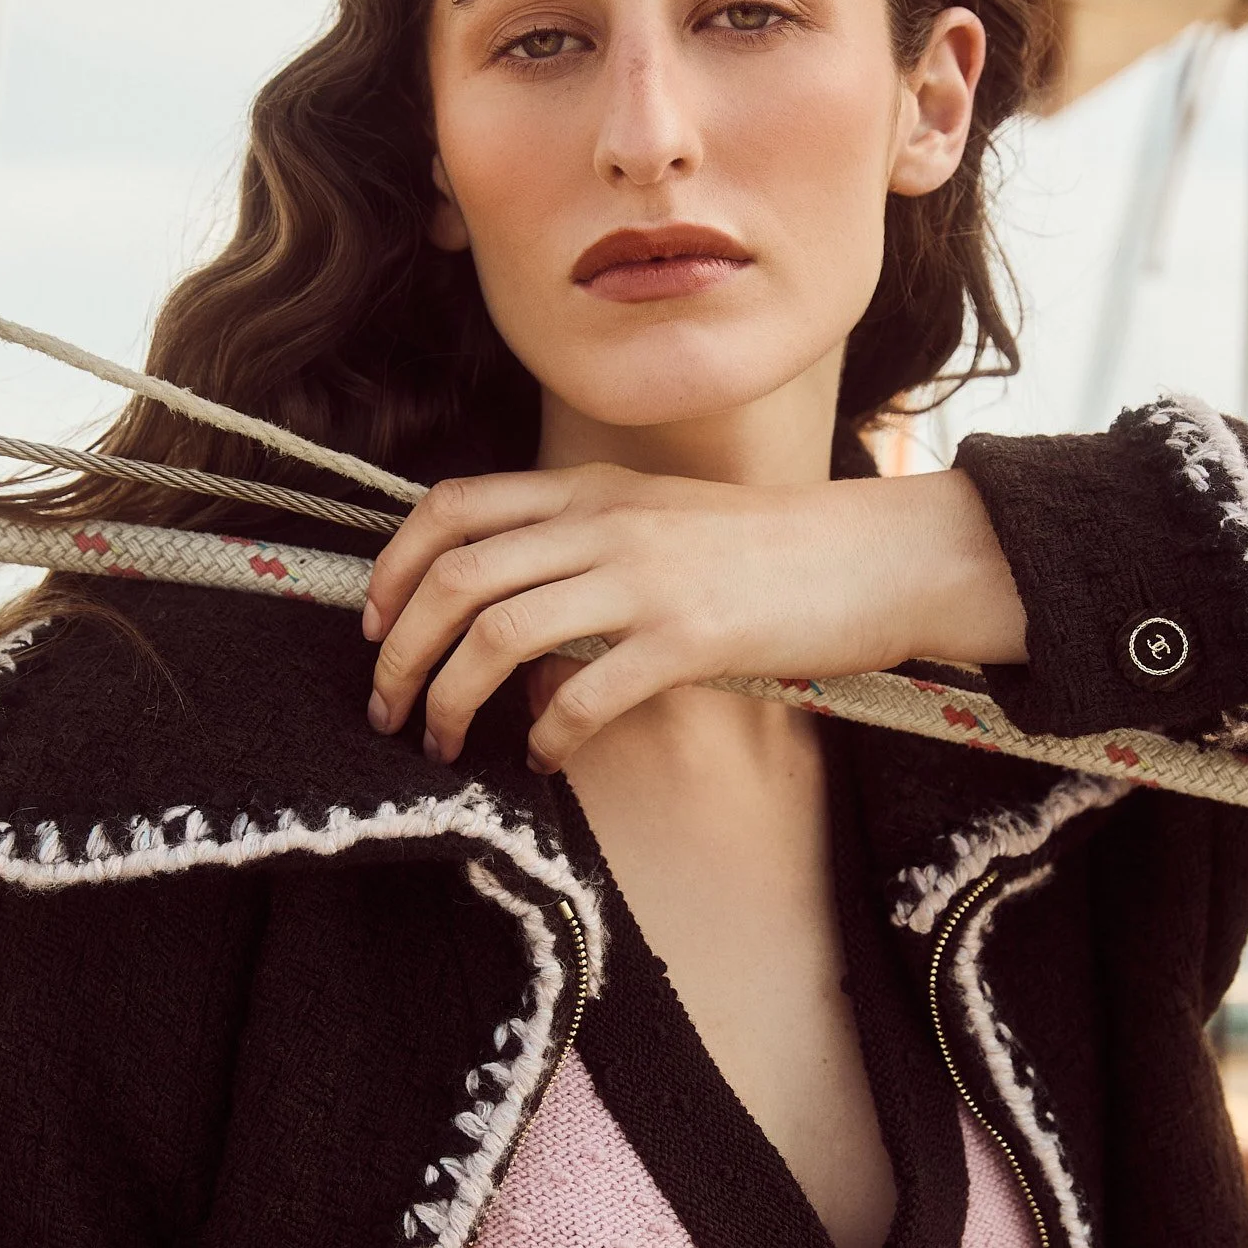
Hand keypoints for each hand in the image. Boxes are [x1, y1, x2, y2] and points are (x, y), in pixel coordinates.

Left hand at [361, 462, 1024, 771]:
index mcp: (589, 488)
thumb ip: (582, 550)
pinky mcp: (687, 640)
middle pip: (456, 577)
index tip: (376, 624)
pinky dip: (545, 737)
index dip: (394, 566)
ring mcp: (644, 579)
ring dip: (449, 699)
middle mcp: (604, 524)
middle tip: (388, 706)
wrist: (872, 558)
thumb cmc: (765, 550)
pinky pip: (583, 695)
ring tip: (443, 743)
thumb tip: (513, 628)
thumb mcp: (658, 520)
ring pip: (499, 635)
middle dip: (400, 651)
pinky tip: (543, 759)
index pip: (453, 506)